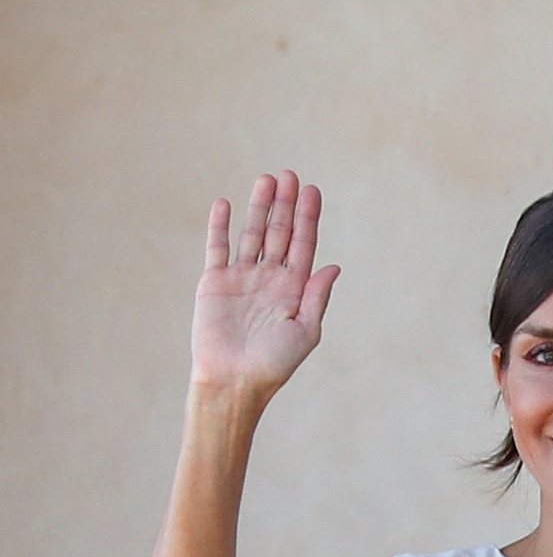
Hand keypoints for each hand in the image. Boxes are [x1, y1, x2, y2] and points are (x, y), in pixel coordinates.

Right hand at [190, 171, 338, 399]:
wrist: (235, 380)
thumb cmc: (275, 363)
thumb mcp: (306, 330)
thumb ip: (317, 296)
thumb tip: (334, 266)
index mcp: (295, 287)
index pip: (304, 244)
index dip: (308, 217)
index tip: (313, 191)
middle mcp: (270, 277)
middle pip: (280, 232)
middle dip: (285, 204)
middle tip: (290, 175)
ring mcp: (242, 277)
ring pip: (252, 233)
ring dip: (258, 207)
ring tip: (266, 180)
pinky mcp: (214, 282)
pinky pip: (218, 248)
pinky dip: (219, 226)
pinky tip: (225, 203)